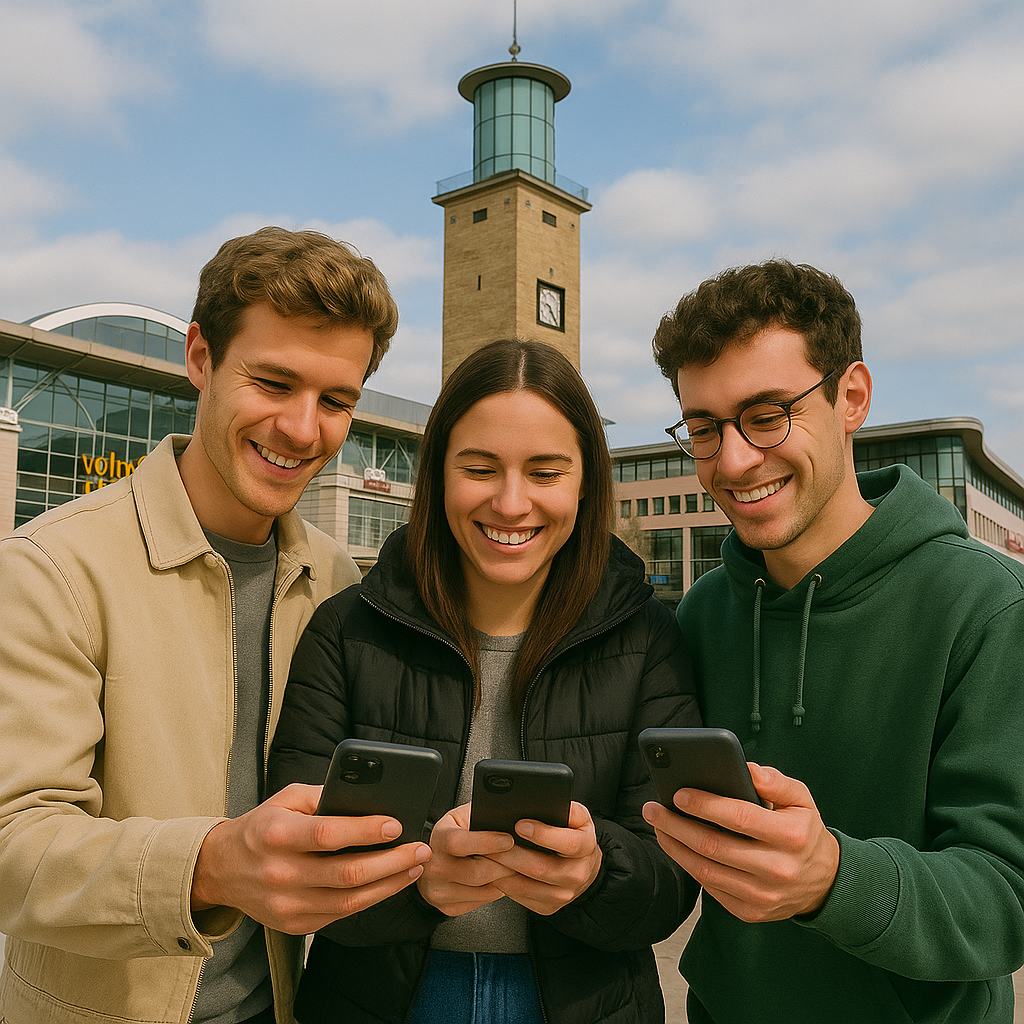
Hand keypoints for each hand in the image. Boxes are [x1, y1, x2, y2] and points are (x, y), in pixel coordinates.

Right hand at [191, 783, 430, 933]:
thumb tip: (369, 797)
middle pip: (347, 873)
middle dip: (392, 861)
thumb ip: (324, 795)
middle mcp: (281, 873)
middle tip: (420, 848)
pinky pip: (341, 913)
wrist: (220, 870)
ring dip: (390, 884)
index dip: (366, 831)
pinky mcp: (294, 924)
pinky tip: (390, 882)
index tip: (397, 824)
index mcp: (277, 835)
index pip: (329, 835)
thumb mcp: (286, 799)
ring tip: (415, 867)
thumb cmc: (262, 826)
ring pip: (350, 900)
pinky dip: (370, 898)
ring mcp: (287, 904)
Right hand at [416, 803, 516, 916]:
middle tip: (522, 858)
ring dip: (504, 881)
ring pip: (482, 891)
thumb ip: (483, 816)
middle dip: (505, 865)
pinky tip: (501, 880)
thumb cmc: (456, 833)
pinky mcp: (448, 907)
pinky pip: (481, 903)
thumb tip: (509, 817)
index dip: (487, 842)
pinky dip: (496, 892)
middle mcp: (435, 866)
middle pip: (476, 872)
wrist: (436, 857)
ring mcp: (439, 890)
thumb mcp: (465, 816)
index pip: (460, 843)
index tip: (509, 840)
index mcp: (439, 838)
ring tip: (514, 868)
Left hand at [484, 801, 602, 915]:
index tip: (520, 824)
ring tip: (487, 856)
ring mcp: (564, 894)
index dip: (543, 834)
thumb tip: (542, 799)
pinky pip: (522, 898)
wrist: (584, 866)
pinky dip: (505, 884)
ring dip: (504, 871)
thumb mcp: (577, 816)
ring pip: (528, 886)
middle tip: (492, 843)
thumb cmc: (574, 834)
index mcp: (586, 847)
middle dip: (513, 854)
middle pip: (541, 868)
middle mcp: (578, 874)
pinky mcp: (549, 907)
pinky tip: (494, 871)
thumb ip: (565, 806)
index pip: (567, 843)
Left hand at [642, 763, 838, 922]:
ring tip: (658, 825)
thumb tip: (746, 769)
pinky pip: (710, 887)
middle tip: (653, 808)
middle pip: (714, 846)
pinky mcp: (750, 912)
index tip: (678, 794)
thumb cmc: (804, 832)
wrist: (825, 882)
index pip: (739, 818)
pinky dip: (688, 865)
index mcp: (790, 837)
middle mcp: (777, 870)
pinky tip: (676, 846)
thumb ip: (775, 781)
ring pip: (706, 871)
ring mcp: (762, 896)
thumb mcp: (801, 799)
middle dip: (676, 825)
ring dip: (674, 846)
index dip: (705, 805)